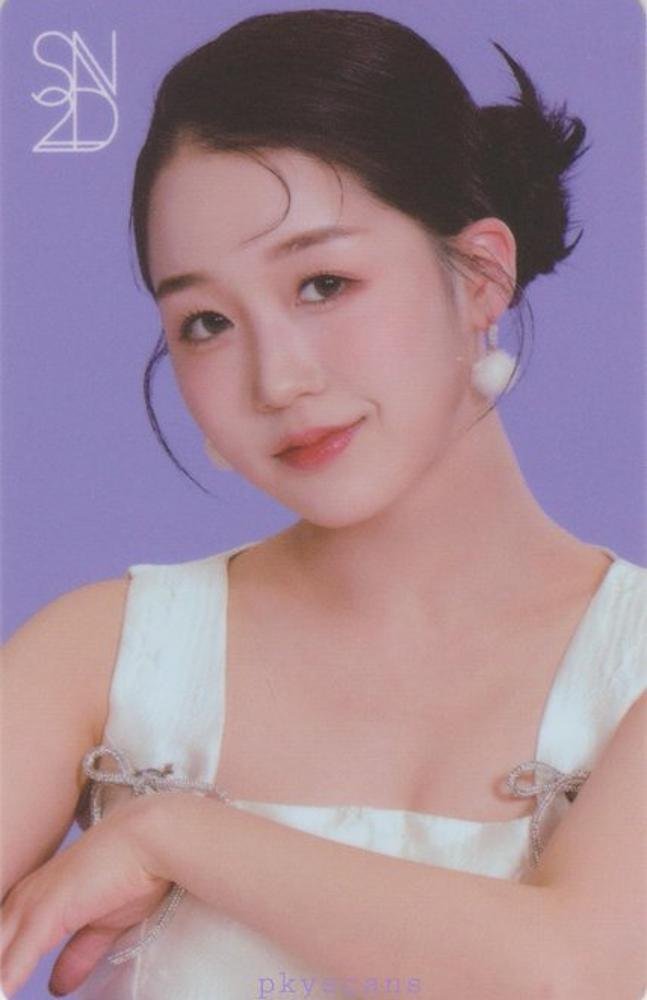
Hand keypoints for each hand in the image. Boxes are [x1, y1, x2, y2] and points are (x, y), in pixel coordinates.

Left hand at [0, 795, 170, 997]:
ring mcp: (28, 906)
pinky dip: (6, 983)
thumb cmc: (130, 872)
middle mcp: (20, 900)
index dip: (2, 967)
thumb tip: (57, 988)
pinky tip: (4, 996)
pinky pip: (14, 960)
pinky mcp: (43, 913)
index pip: (0, 942)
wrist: (148, 840)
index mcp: (29, 899)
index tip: (2, 988)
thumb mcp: (100, 926)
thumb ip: (77, 956)